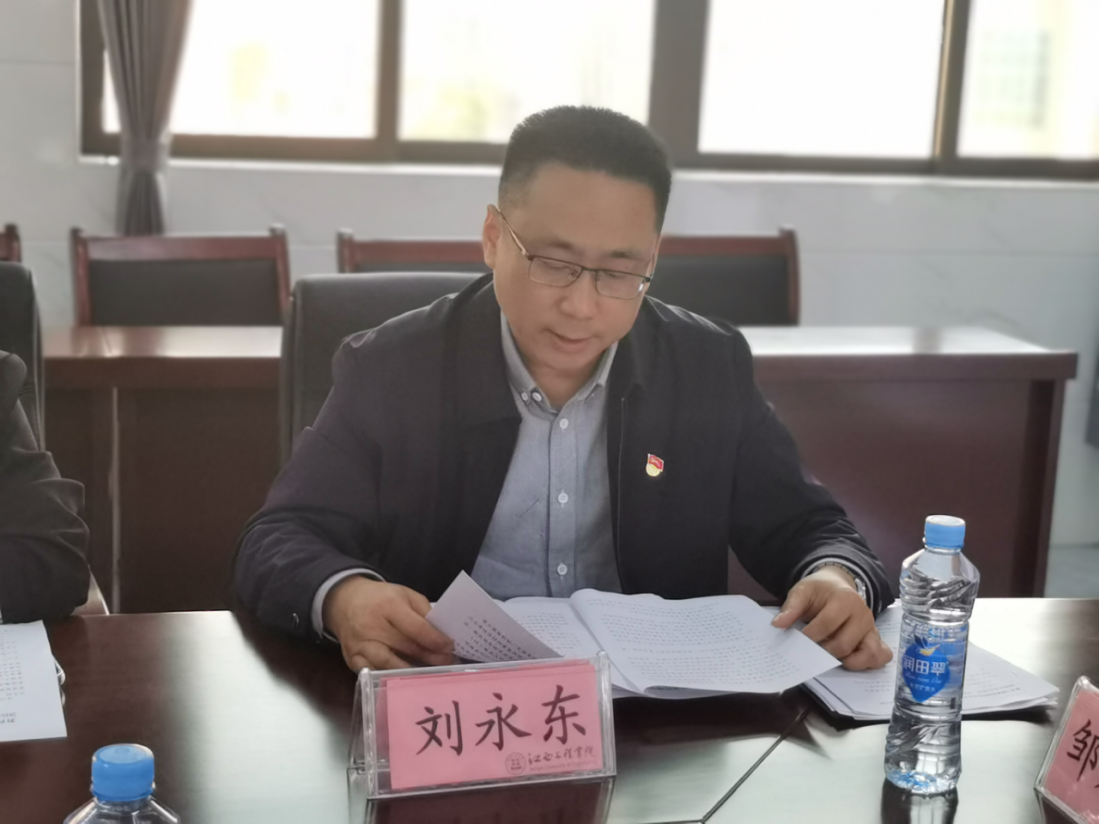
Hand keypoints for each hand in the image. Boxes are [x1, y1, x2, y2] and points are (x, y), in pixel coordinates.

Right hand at [322, 577, 454, 671]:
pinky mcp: (352, 659)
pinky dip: (389, 678)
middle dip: (430, 657)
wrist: (344, 602)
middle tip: (447, 662)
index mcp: (389, 606)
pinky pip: (373, 674)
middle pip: (406, 647)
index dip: (435, 640)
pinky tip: (404, 680)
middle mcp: (372, 627)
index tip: (450, 647)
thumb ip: (423, 611)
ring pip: (389, 665)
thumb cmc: (381, 598)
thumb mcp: (405, 594)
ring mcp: (360, 645)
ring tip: (429, 673)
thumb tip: (441, 633)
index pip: (416, 628)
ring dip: (412, 672)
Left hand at [771, 566, 891, 670]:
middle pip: (844, 644)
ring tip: (829, 657)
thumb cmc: (819, 590)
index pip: (826, 624)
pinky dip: (867, 663)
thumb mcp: (802, 591)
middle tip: (811, 651)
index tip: (797, 640)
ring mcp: (872, 628)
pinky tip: (849, 662)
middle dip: (824, 651)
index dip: (809, 636)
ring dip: (847, 661)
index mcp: (845, 599)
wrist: (837, 585)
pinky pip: (881, 656)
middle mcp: (863, 614)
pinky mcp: (876, 639)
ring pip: (867, 653)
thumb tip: (778, 625)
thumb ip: (791, 607)